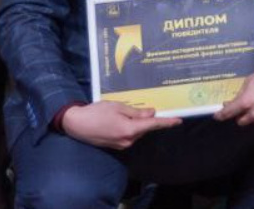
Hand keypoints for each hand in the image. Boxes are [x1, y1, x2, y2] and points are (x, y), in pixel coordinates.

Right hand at [60, 101, 180, 150]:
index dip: (166, 122)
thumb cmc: (96, 112)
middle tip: (144, 107)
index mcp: (130, 130)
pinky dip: (129, 127)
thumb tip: (151, 113)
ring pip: (136, 132)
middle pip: (144, 129)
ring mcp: (121, 145)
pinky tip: (120, 119)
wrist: (76, 124)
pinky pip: (128, 135)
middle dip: (147, 119)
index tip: (178, 120)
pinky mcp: (115, 146)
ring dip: (136, 123)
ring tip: (123, 111)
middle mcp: (128, 140)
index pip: (152, 125)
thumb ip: (136, 112)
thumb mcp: (118, 107)